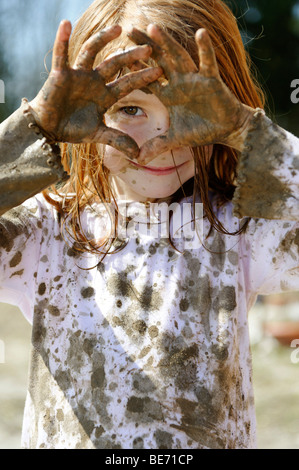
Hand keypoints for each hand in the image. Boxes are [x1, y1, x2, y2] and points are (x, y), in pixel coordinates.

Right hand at [29, 21, 161, 157]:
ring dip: (104, 39)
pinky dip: (62, 39)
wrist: (49, 129)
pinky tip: (66, 23)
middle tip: (149, 48)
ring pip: (92, 52)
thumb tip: (138, 155)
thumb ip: (118, 140)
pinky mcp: (60, 73)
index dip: (142, 77)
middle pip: (115, 64)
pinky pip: (61, 54)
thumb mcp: (98, 135)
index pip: (128, 83)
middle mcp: (94, 80)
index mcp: (105, 94)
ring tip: (119, 28)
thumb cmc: (73, 129)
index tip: (160, 71)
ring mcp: (78, 74)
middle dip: (131, 56)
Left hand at [128, 25, 255, 162]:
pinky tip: (201, 33)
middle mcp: (179, 83)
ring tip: (153, 28)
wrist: (227, 130)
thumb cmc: (202, 131)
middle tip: (129, 30)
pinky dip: (205, 50)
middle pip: (159, 61)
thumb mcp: (175, 140)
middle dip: (145, 47)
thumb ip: (156, 146)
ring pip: (178, 58)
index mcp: (168, 94)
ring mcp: (195, 79)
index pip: (147, 79)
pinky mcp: (212, 80)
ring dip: (167, 44)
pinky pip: (208, 63)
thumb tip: (137, 160)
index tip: (117, 56)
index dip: (134, 69)